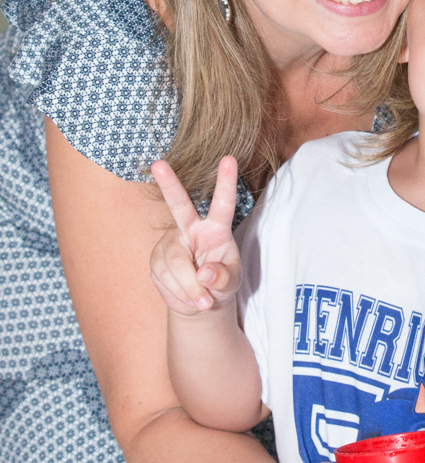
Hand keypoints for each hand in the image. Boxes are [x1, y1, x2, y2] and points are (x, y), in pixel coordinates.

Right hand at [150, 157, 240, 314]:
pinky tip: (187, 297)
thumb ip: (224, 279)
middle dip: (169, 185)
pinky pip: (164, 279)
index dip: (225, 183)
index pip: (222, 204)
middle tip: (158, 165)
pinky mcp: (155, 260)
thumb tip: (205, 274)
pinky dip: (179, 295)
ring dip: (190, 289)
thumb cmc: (221, 285)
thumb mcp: (231, 285)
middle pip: (178, 205)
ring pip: (175, 264)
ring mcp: (169, 243)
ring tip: (204, 302)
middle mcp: (190, 229)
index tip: (230, 159)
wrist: (200, 303)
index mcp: (216, 229)